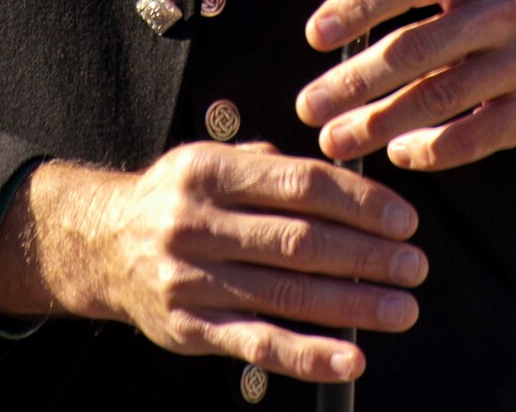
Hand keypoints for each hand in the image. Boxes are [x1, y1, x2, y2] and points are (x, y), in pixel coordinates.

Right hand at [0, 142, 426, 388]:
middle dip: (366, 255)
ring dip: (352, 305)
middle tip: (413, 264)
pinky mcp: (190, 330)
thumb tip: (346, 180)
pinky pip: (258, 344)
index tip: (401, 218)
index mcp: (211, 172)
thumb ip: (272, 167)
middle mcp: (199, 225)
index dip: (358, 202)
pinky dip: (308, 354)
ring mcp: (193, 281)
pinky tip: (349, 355)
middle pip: (299, 242)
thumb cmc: (175, 198)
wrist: (101, 244)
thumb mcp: (213, 160)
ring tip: (400, 307)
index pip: (301, 184)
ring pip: (286, 295)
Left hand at [296, 0, 515, 171]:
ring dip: (382, 122)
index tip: (315, 34)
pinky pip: (480, 134)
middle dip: (356, 79)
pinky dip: (436, 149)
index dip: (359, 4)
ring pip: (443, 95)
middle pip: (418, 46)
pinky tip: (402, 154)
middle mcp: (508, 5)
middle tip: (309, 104)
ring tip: (337, 138)